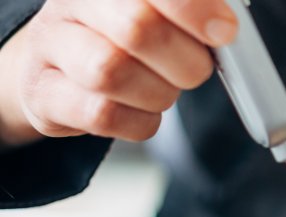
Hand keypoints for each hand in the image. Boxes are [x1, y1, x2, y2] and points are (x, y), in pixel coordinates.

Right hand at [0, 0, 237, 146]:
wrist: (58, 66)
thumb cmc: (122, 36)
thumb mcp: (160, 13)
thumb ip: (192, 12)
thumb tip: (228, 24)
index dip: (195, 10)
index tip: (225, 32)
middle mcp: (70, 4)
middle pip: (137, 28)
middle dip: (184, 59)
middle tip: (195, 68)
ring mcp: (49, 48)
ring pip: (113, 72)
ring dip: (158, 92)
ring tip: (162, 88)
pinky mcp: (42, 95)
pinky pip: (102, 115)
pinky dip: (138, 121)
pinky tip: (141, 110)